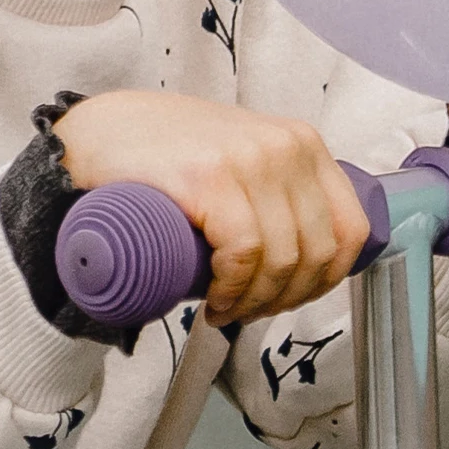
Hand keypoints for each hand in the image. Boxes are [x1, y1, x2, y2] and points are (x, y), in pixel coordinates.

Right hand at [53, 91, 370, 326]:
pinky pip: (243, 253)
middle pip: (317, 253)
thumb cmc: (166, 160)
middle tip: (246, 313)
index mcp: (304, 145)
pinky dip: (233, 290)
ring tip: (224, 311)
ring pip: (281, 260)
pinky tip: (214, 301)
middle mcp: (286, 147)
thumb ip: (277, 193)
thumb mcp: (242, 163)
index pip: (351, 229)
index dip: (324, 282)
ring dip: (255, 303)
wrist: (98, 135)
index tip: (287, 300)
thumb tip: (303, 260)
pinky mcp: (211, 178)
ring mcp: (250, 159)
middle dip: (285, 300)